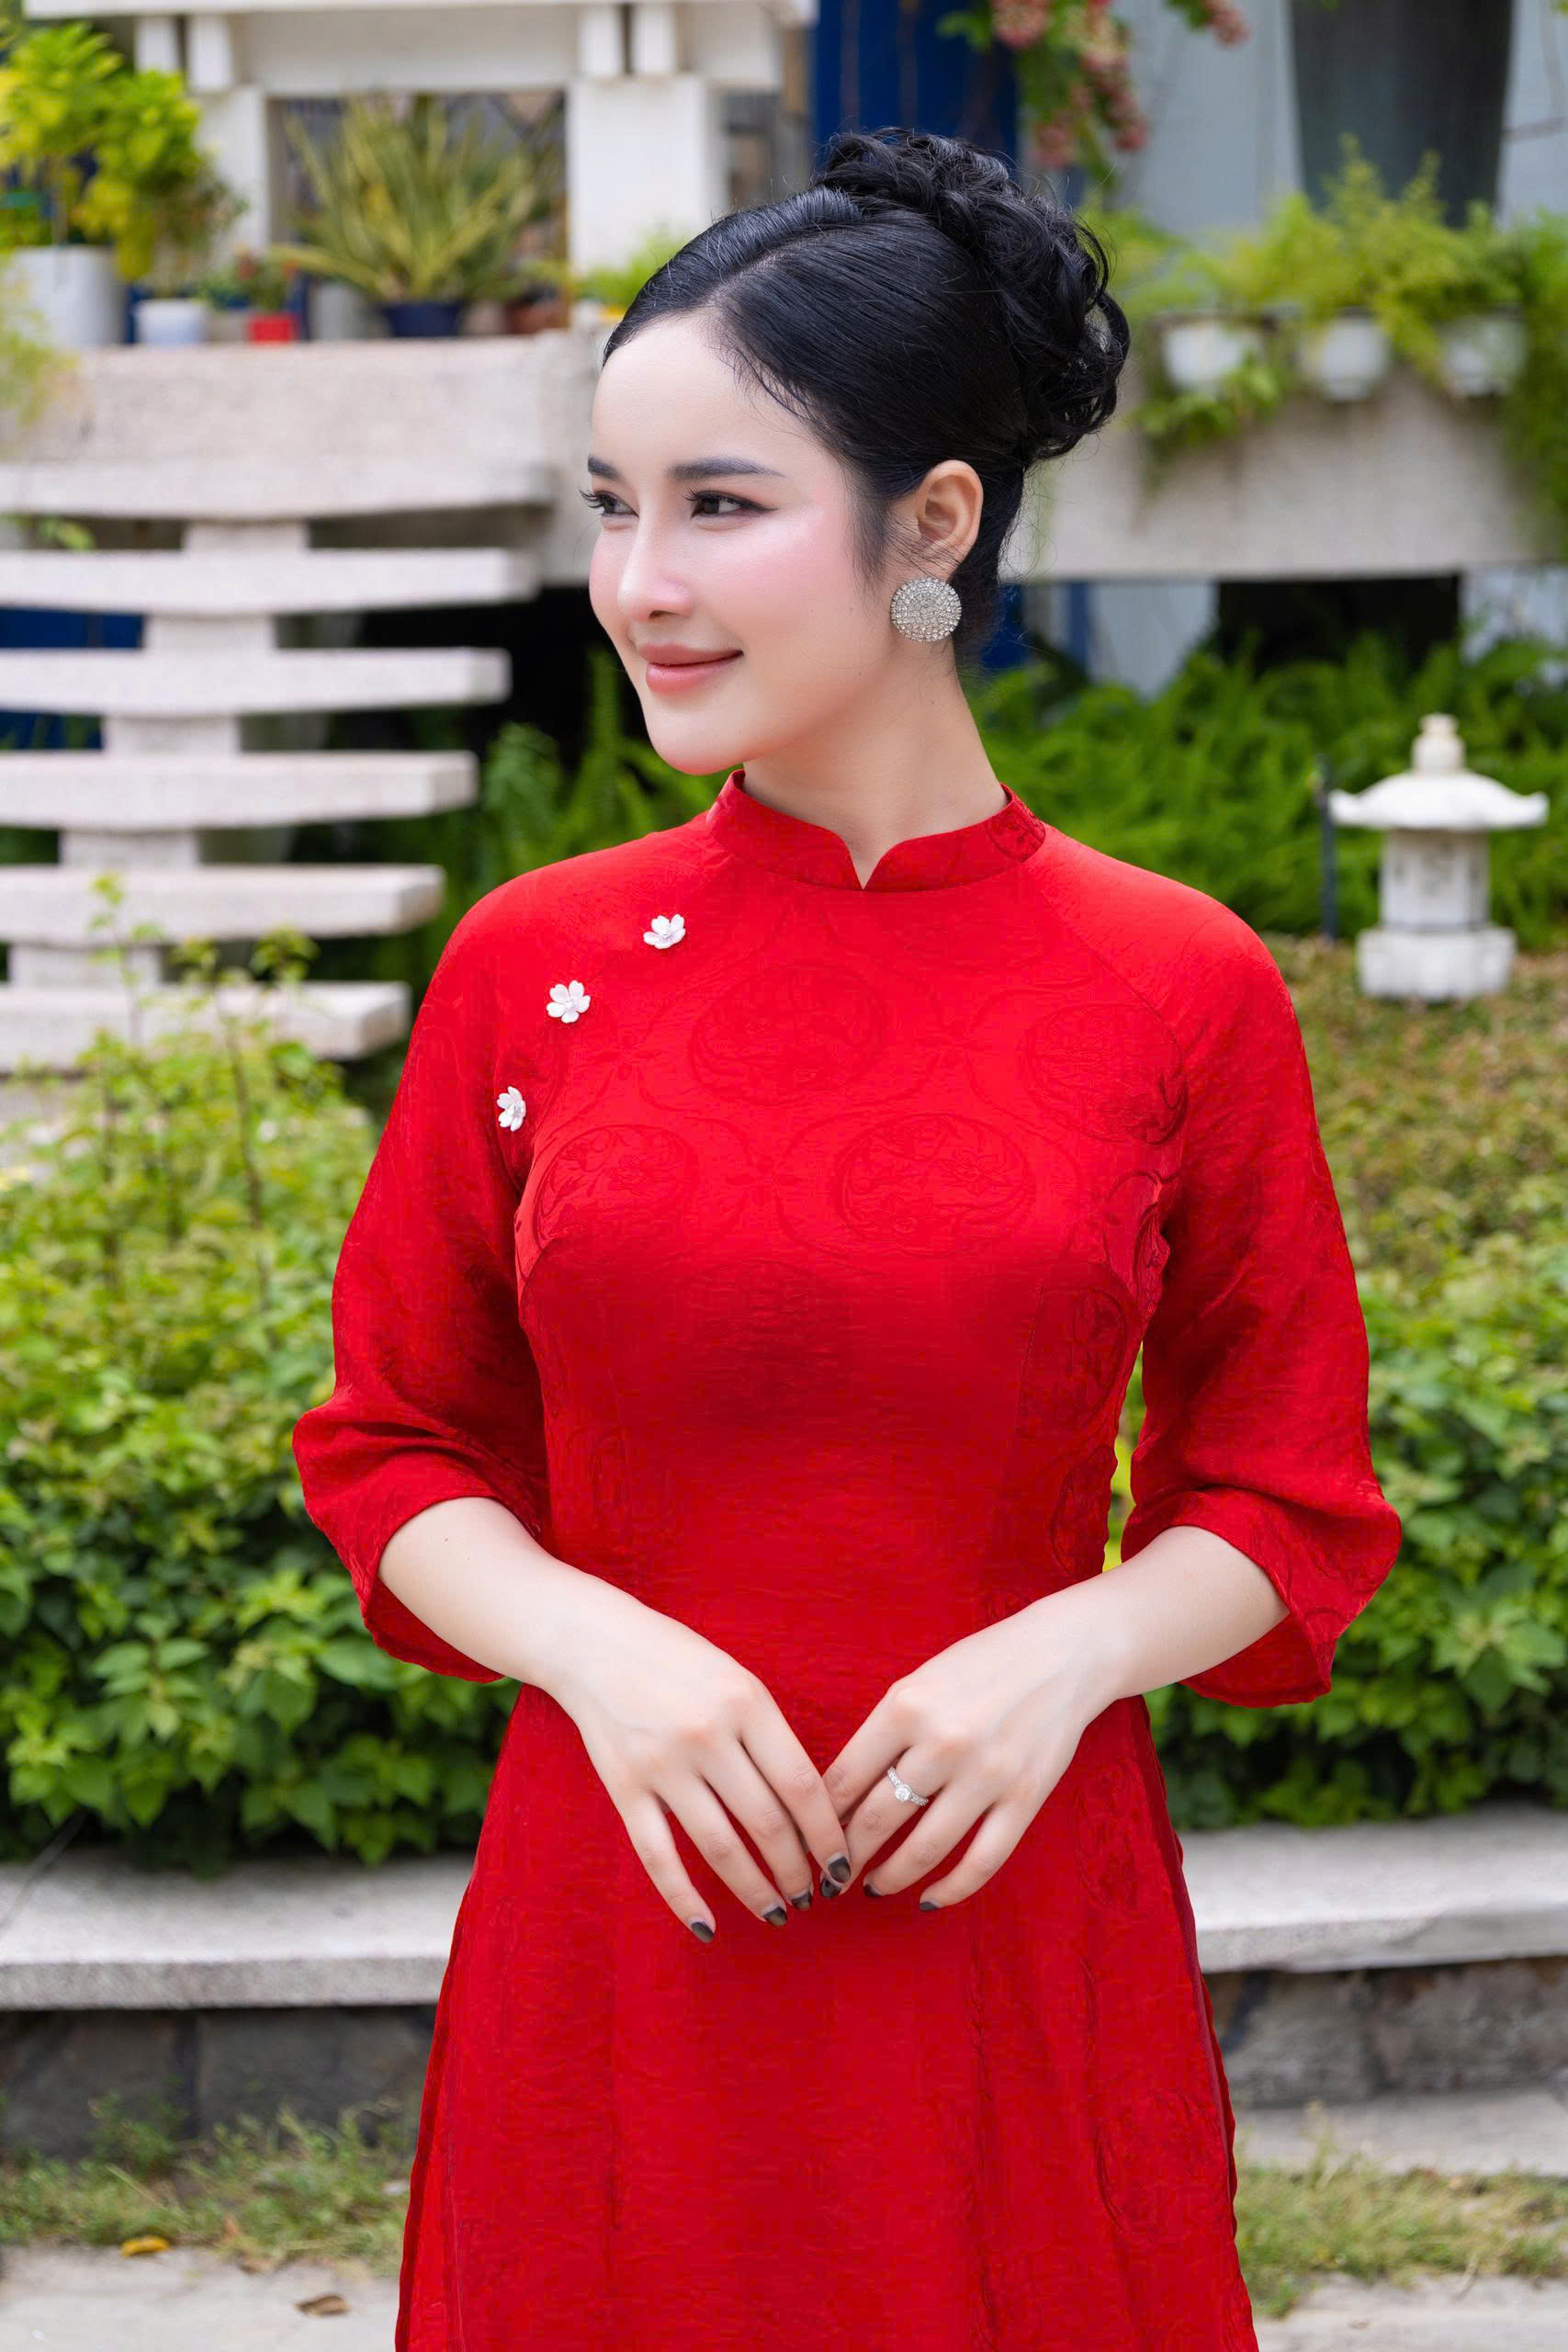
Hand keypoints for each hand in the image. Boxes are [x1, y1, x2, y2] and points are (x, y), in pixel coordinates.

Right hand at [551, 1582, 849, 1942]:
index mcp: (747, 1703)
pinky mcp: (624, 1787)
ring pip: (721, 1847)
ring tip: (777, 1913)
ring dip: (755, 1890)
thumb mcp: (737, 1680)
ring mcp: (663, 1765)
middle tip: (811, 1895)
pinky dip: (683, 1899)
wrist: (594, 1643)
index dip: (827, 1836)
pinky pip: (658, 1856)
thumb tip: (807, 1810)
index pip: (802, 1786)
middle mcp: (708, 1735)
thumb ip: (769, 1735)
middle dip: (797, 1871)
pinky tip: (708, 1928)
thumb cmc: (678, 1661)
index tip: (840, 1866)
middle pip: (768, 1823)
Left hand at [818, 1599, 1112, 1908]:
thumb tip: (841, 1797)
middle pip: (878, 1818)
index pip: (846, 1779)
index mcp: (906, 1707)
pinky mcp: (1025, 1799)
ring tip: (873, 1887)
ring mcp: (987, 1774)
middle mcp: (943, 1742)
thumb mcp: (918, 1684)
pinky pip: (982, 1862)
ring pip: (924, 1848)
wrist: (1062, 1654)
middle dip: (847, 1856)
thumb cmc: (979, 1666)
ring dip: (890, 1877)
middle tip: (830, 1878)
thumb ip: (882, 1734)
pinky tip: (928, 1900)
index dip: (820, 1820)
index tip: (807, 1841)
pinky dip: (951, 1891)